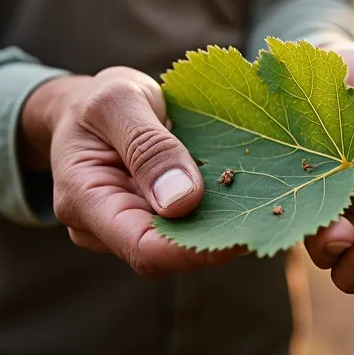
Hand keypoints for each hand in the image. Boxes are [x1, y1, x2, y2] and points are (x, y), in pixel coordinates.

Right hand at [21, 67, 241, 277]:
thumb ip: (148, 146)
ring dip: (218, 226)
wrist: (83, 107)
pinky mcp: (146, 221)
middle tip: (269, 212)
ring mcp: (123, 229)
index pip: (143, 249)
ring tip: (262, 198)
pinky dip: (213, 214)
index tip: (245, 234)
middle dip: (215, 239)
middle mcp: (100, 228)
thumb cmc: (97, 100)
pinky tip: (242, 194)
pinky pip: (183, 227)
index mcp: (84, 200)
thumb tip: (183, 201)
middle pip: (166, 254)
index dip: (196, 251)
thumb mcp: (119, 101)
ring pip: (179, 244)